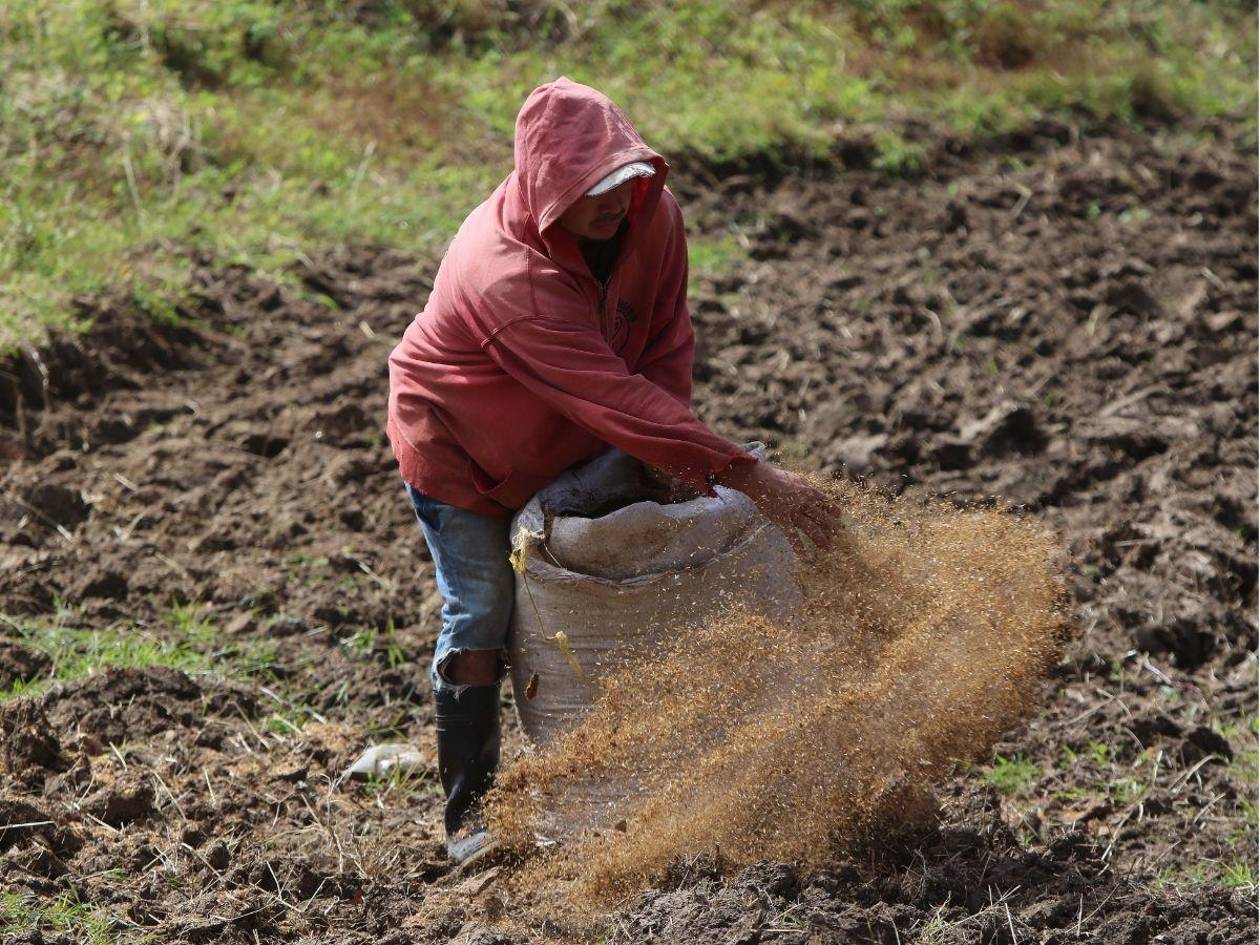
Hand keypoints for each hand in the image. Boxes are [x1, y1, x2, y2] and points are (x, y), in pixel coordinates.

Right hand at [715, 460, 839, 553]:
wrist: (761, 479)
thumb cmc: (776, 477)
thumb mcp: (796, 478)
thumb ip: (806, 485)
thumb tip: (812, 489)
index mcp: (809, 492)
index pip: (826, 503)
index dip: (833, 511)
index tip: (838, 517)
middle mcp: (805, 503)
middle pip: (822, 517)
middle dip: (831, 527)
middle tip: (838, 535)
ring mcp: (794, 512)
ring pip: (811, 528)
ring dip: (820, 539)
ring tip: (827, 548)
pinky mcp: (783, 520)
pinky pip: (792, 535)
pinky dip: (798, 547)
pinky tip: (804, 556)